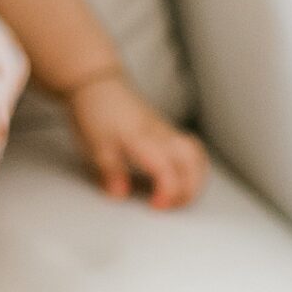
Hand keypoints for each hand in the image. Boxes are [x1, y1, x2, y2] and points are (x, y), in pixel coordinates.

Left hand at [65, 71, 207, 209]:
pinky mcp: (167, 131)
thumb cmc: (96, 113)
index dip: (168, 192)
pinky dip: (193, 168)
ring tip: (179, 196)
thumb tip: (120, 194)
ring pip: (196, 155)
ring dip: (195, 179)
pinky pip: (191, 149)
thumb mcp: (95, 145)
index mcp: (142, 139)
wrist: (97, 85)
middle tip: (170, 206)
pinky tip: (181, 179)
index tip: (156, 206)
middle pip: (192, 162)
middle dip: (189, 190)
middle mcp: (160, 135)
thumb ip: (110, 170)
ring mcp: (166, 131)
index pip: (167, 168)